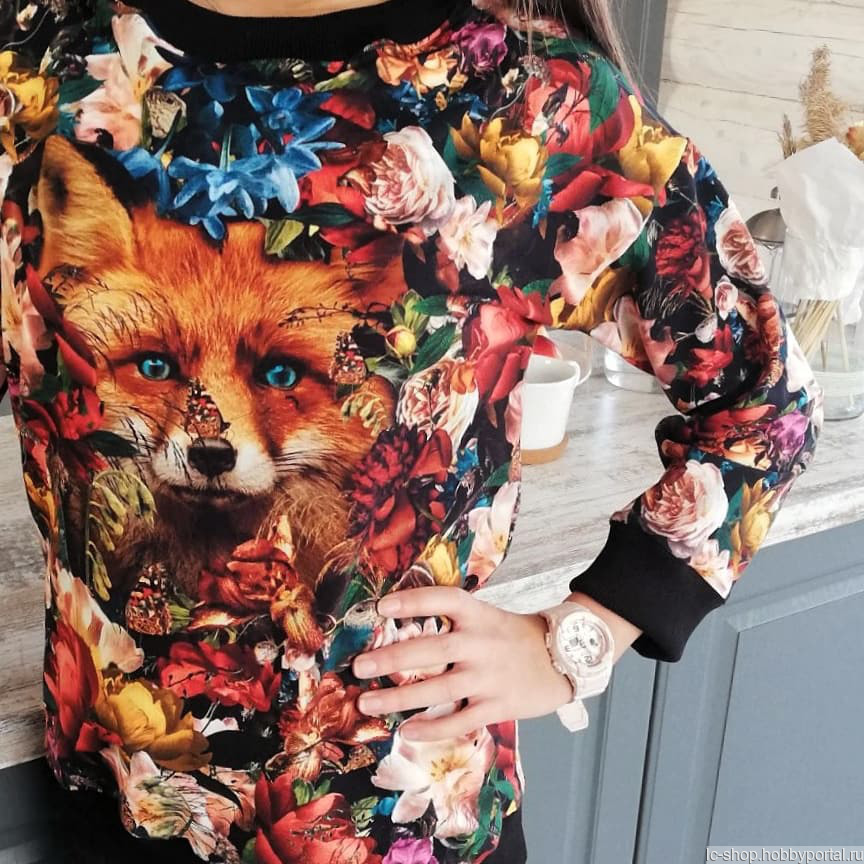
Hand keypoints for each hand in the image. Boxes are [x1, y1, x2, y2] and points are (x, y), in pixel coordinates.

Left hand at [351, 586, 574, 741]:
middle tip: (358, 667)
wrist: (564, 658)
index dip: (413, 601)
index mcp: (479, 615)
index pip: (443, 599)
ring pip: (437, 689)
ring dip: (398, 697)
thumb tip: (404, 626)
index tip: (382, 606)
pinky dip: (432, 728)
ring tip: (367, 703)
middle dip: (390, 658)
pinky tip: (407, 731)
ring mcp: (489, 676)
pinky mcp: (498, 705)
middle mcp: (481, 643)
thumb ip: (454, 621)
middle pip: (430, 649)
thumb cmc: (515, 636)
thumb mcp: (488, 616)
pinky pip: (460, 720)